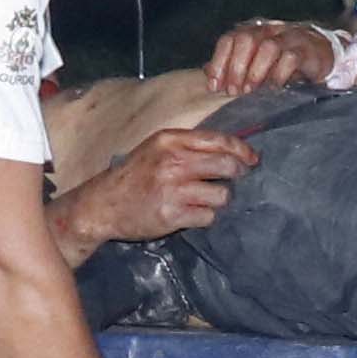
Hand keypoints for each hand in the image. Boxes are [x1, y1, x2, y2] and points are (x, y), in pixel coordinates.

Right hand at [54, 123, 255, 254]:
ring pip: (221, 195)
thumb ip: (190, 146)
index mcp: (170, 140)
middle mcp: (172, 161)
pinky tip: (191, 213)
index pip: (219, 141)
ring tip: (203, 200)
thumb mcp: (157, 149)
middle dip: (237, 174)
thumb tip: (233, 150)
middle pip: (226, 166)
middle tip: (235, 180)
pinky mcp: (172, 214)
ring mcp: (172, 189)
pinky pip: (208, 216)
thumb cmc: (135, 175)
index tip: (252, 159)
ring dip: (218, 200)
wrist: (104, 204)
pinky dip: (205, 216)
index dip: (242, 150)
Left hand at [206, 19, 342, 93]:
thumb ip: (233, 64)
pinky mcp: (307, 49)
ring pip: (268, 47)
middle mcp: (270, 30)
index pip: (230, 39)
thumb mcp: (257, 61)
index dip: (219, 62)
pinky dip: (279, 75)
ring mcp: (289, 37)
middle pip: (246, 39)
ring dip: (256, 71)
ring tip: (251, 91)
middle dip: (236, 68)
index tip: (215, 86)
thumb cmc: (285, 60)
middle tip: (234, 91)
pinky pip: (291, 58)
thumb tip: (207, 72)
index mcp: (254, 31)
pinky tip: (274, 89)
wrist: (323, 54)